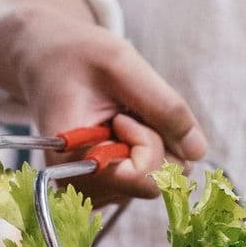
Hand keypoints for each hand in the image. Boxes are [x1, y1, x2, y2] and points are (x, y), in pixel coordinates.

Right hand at [9, 12, 207, 204]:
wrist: (47, 59)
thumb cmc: (78, 56)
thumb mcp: (123, 63)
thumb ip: (165, 107)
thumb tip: (198, 151)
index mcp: (74, 164)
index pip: (146, 180)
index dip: (149, 142)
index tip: (124, 115)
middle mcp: (84, 188)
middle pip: (159, 182)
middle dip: (155, 141)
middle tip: (124, 112)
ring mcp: (98, 190)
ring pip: (160, 177)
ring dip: (152, 142)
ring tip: (117, 116)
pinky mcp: (110, 186)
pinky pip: (154, 173)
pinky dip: (148, 146)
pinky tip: (120, 127)